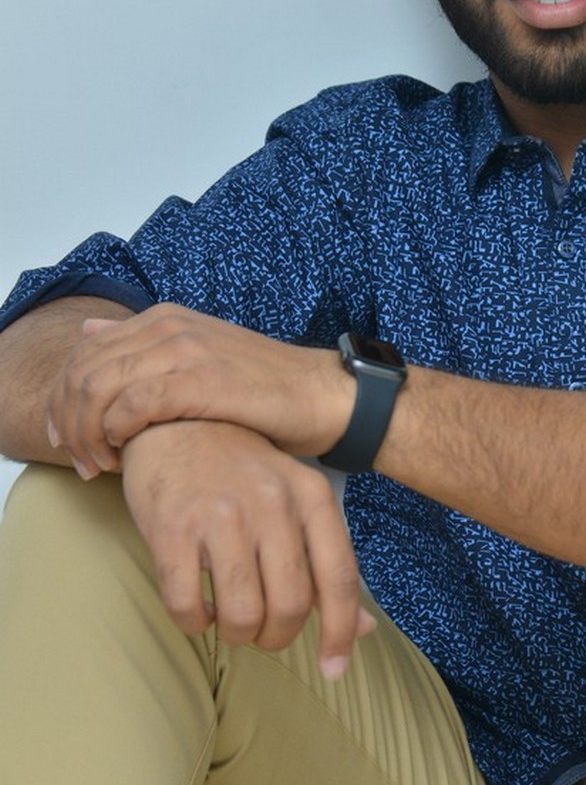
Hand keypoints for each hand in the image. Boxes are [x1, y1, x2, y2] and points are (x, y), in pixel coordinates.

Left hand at [47, 304, 351, 476]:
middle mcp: (168, 326)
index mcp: (163, 318)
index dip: (62, 400)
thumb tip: (93, 331)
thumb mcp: (198, 355)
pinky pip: (132, 406)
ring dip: (86, 434)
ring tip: (99, 466)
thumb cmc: (263, 389)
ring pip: (98, 389)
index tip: (68, 440)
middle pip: (80, 372)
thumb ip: (143, 346)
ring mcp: (185, 351)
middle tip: (79, 462)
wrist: (324, 395)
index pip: (82, 353)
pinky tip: (124, 457)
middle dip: (67, 422)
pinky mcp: (202, 382)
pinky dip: (115, 435)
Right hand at [120, 419, 372, 677]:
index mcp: (311, 496)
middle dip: (276, 636)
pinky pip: (187, 605)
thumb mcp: (296, 501)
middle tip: (261, 631)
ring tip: (230, 618)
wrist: (175, 421)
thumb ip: (328, 562)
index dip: (340, 633)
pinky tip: (197, 607)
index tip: (333, 670)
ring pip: (241, 614)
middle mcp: (272, 503)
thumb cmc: (242, 471)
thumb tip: (365, 631)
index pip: (339, 580)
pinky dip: (194, 622)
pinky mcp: (172, 528)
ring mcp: (220, 515)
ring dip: (237, 633)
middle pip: (289, 606)